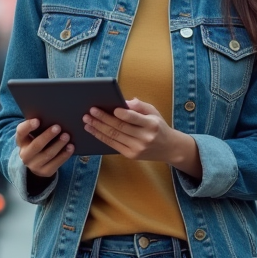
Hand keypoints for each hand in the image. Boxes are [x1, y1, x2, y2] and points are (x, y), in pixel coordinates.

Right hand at [16, 118, 73, 177]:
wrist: (38, 163)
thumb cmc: (38, 141)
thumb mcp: (34, 135)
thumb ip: (40, 127)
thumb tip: (53, 115)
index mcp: (21, 141)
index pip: (21, 132)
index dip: (28, 126)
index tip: (37, 120)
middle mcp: (25, 154)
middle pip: (36, 145)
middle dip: (47, 136)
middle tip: (58, 127)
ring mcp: (34, 165)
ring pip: (47, 154)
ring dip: (58, 145)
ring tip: (66, 136)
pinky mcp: (45, 172)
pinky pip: (56, 164)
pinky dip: (64, 155)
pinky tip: (71, 147)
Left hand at [82, 99, 199, 176]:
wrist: (169, 148)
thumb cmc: (158, 126)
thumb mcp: (154, 112)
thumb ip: (139, 106)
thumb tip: (123, 101)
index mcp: (151, 125)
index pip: (134, 118)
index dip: (122, 114)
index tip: (110, 107)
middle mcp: (145, 138)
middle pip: (120, 127)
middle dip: (103, 119)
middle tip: (90, 111)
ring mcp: (137, 148)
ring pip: (113, 136)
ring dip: (98, 128)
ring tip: (87, 120)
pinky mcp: (131, 155)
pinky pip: (112, 144)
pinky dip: (101, 137)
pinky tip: (92, 130)